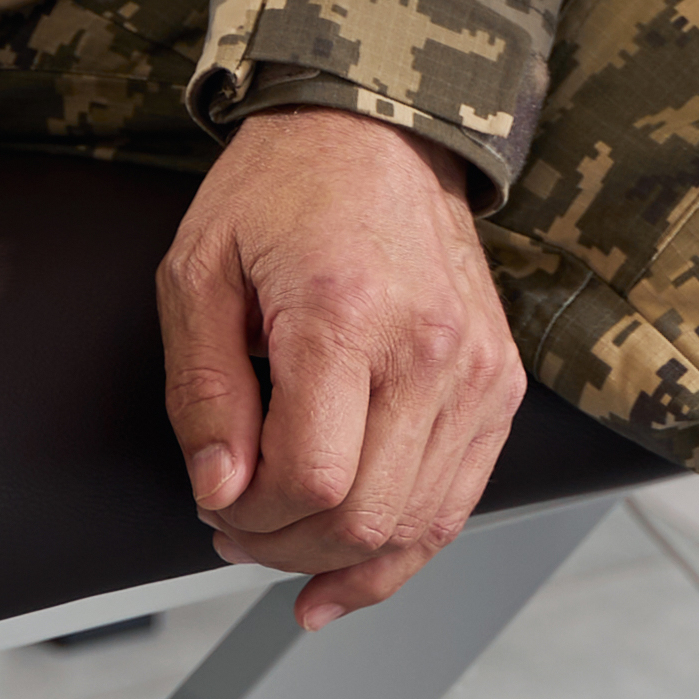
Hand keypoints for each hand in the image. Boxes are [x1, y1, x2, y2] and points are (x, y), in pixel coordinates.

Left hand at [160, 104, 531, 625]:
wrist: (378, 129)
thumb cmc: (284, 187)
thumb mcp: (199, 272)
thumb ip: (202, 393)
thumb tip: (220, 490)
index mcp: (347, 315)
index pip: (311, 479)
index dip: (251, 517)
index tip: (216, 502)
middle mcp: (430, 349)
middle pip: (367, 516)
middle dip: (286, 547)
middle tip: (236, 529)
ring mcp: (478, 370)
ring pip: (417, 524)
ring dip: (341, 560)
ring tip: (284, 544)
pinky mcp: (499, 382)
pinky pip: (457, 499)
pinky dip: (403, 549)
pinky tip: (352, 570)